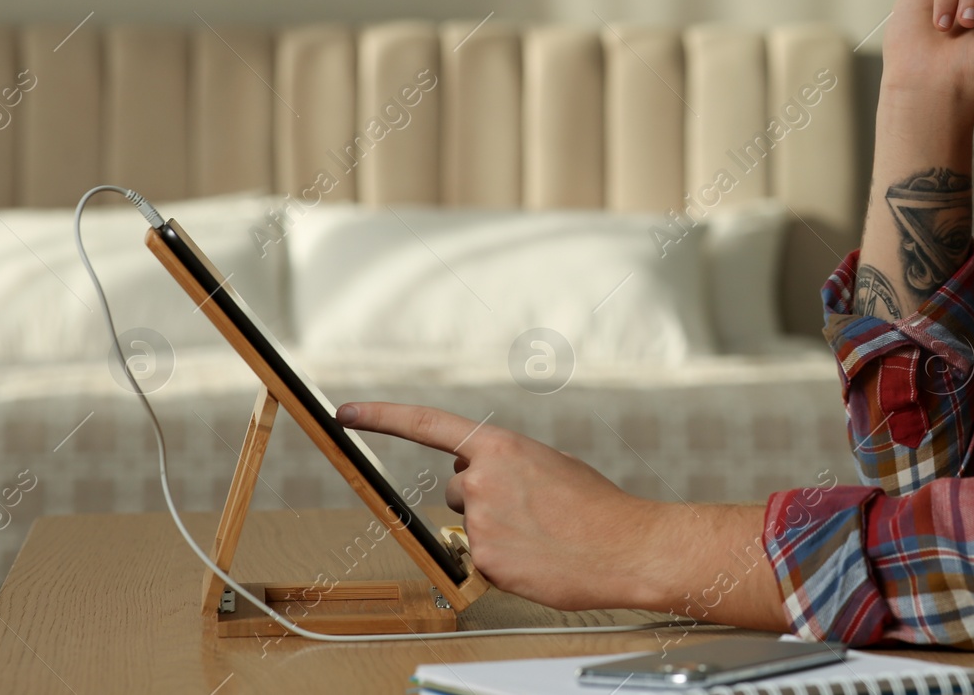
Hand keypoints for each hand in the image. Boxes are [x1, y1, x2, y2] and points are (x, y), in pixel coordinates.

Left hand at [336, 401, 665, 610]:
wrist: (626, 547)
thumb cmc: (596, 507)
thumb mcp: (550, 465)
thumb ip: (507, 467)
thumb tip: (481, 483)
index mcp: (500, 447)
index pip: (427, 425)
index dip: (381, 417)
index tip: (347, 412)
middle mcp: (481, 481)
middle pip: (458, 489)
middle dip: (485, 499)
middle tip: (532, 511)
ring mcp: (480, 523)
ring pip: (469, 526)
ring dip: (495, 531)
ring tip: (541, 535)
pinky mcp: (484, 562)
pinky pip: (480, 559)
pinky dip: (504, 561)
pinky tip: (536, 558)